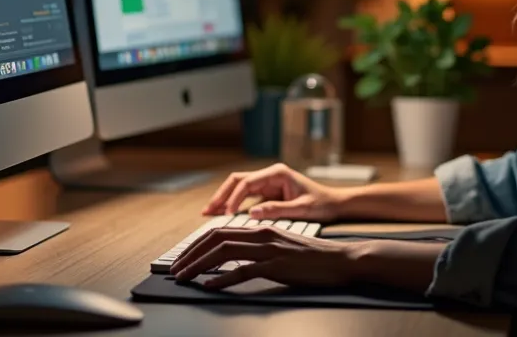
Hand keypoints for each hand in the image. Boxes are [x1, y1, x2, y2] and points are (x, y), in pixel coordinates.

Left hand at [169, 227, 445, 293]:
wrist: (341, 260)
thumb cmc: (312, 259)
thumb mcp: (281, 249)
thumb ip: (257, 251)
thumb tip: (232, 263)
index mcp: (261, 229)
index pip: (220, 232)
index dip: (197, 245)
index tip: (183, 258)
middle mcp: (261, 234)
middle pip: (216, 239)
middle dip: (191, 254)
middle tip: (175, 269)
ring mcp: (269, 249)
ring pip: (224, 253)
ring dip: (199, 266)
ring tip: (184, 277)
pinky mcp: (277, 265)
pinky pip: (243, 272)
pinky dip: (222, 279)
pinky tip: (209, 286)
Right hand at [202, 163, 342, 220]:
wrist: (335, 204)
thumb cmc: (322, 204)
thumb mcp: (301, 209)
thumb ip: (277, 210)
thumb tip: (252, 213)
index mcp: (278, 173)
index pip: (247, 183)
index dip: (234, 198)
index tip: (226, 214)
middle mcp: (270, 175)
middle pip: (237, 180)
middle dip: (221, 195)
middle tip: (207, 210)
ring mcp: (268, 183)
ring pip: (238, 187)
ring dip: (224, 198)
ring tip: (209, 212)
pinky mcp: (267, 193)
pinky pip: (246, 197)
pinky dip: (234, 205)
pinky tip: (223, 215)